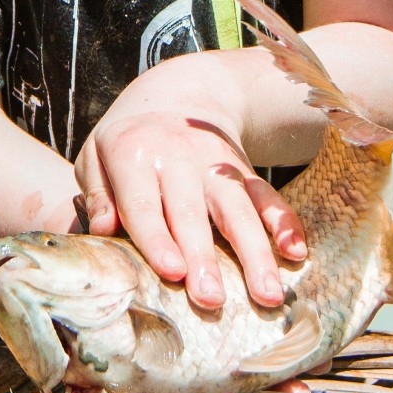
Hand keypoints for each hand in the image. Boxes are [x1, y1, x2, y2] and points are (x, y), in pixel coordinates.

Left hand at [74, 57, 305, 308]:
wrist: (180, 93)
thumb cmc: (129, 141)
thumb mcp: (96, 155)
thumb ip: (97, 195)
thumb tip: (104, 230)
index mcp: (134, 154)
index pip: (144, 203)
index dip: (157, 238)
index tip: (173, 272)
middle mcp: (179, 158)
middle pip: (192, 213)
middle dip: (204, 257)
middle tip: (211, 299)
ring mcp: (217, 165)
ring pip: (237, 209)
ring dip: (254, 253)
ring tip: (266, 294)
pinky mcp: (244, 171)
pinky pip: (267, 197)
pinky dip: (284, 223)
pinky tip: (296, 253)